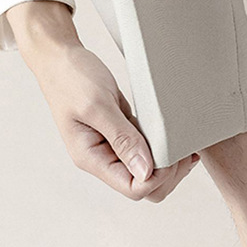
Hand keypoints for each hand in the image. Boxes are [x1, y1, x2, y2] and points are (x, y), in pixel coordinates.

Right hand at [8, 0, 197, 200]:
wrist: (60, 58)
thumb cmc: (71, 78)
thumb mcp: (98, 106)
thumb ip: (122, 139)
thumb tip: (145, 172)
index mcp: (91, 158)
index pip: (132, 188)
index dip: (156, 177)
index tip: (171, 153)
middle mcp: (102, 157)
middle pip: (142, 187)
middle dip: (167, 175)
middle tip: (184, 150)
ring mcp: (111, 145)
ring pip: (146, 171)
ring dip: (168, 162)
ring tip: (186, 143)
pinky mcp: (120, 131)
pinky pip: (145, 149)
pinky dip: (162, 147)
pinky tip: (176, 136)